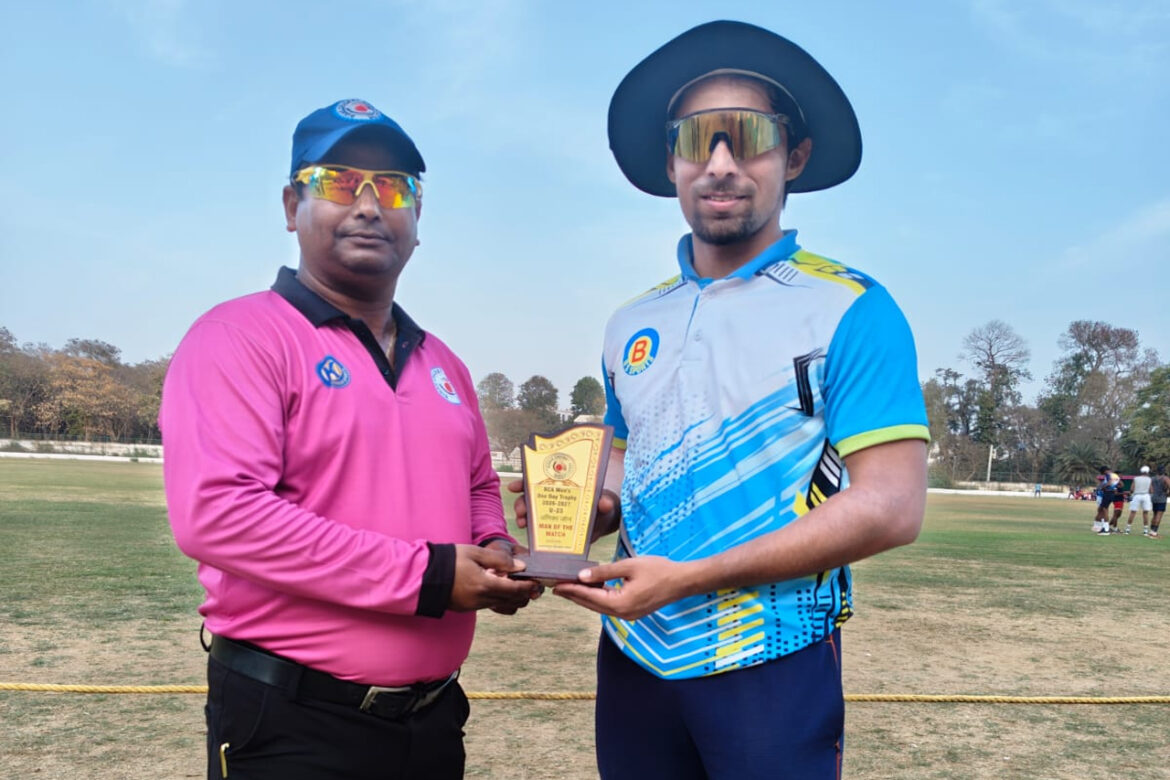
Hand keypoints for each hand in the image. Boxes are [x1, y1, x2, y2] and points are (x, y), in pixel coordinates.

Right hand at [449, 544, 540, 613]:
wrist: (424, 575)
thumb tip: (521, 566)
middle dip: (525, 594)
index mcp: (485, 585)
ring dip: (512, 598)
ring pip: (502, 605)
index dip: (529, 587)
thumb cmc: (449, 560)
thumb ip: (499, 560)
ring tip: (516, 585)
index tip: (537, 582)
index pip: (515, 590)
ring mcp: (474, 606)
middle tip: (533, 585)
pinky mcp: (467, 608)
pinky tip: (498, 587)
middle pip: (512, 601)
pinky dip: (499, 599)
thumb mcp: (475, 553)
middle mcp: (481, 599)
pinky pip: (490, 605)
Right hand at [507, 481, 621, 542]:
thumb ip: (605, 502)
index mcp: (563, 485)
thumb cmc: (603, 505)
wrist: (604, 521)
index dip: (525, 481)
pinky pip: (538, 529)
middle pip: (531, 496)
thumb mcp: (605, 502)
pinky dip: (531, 531)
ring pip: (531, 512)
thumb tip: (604, 503)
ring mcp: (552, 512)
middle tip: (521, 510)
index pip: (540, 479)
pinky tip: (528, 534)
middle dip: (522, 502)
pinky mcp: (554, 527)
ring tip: (522, 522)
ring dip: (524, 516)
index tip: (515, 487)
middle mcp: (554, 496)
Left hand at [552, 555, 694, 619]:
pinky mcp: (632, 611)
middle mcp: (622, 613)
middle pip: (591, 604)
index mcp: (620, 603)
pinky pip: (609, 606)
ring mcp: (628, 614)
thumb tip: (581, 576)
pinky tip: (590, 588)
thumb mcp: (628, 566)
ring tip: (568, 587)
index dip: (571, 589)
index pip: (589, 596)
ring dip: (584, 597)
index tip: (556, 584)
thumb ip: (604, 572)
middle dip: (573, 595)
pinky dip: (597, 597)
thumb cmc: (658, 570)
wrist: (682, 581)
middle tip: (555, 586)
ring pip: (599, 606)